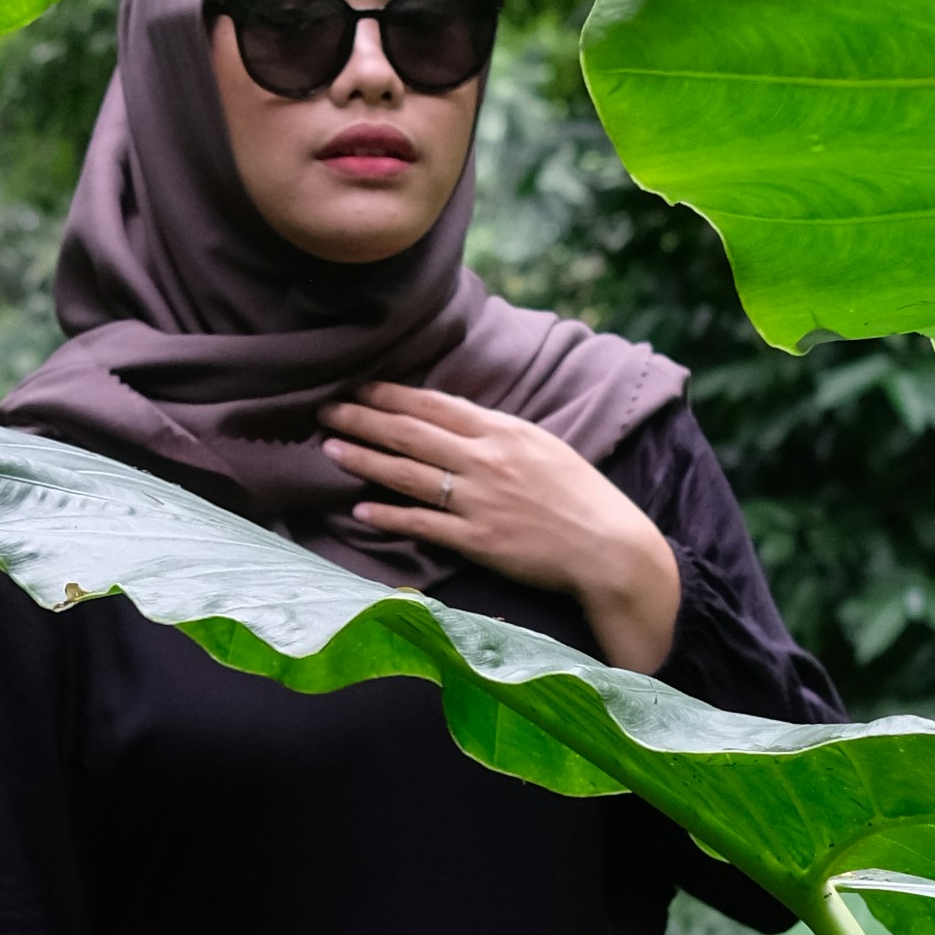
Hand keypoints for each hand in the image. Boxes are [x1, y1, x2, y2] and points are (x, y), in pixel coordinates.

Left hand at [328, 378, 681, 671]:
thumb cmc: (580, 495)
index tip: (358, 387)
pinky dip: (389, 516)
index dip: (391, 395)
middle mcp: (487, 460)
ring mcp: (480, 501)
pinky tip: (360, 510)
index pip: (435, 405)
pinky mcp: (478, 541)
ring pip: (409, 475)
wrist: (609, 547)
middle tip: (326, 409)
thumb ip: (496, 432)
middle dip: (364, 419)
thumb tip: (452, 418)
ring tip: (330, 449)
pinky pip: (424, 525)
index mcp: (504, 431)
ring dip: (365, 460)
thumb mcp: (542, 446)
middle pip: (412, 434)